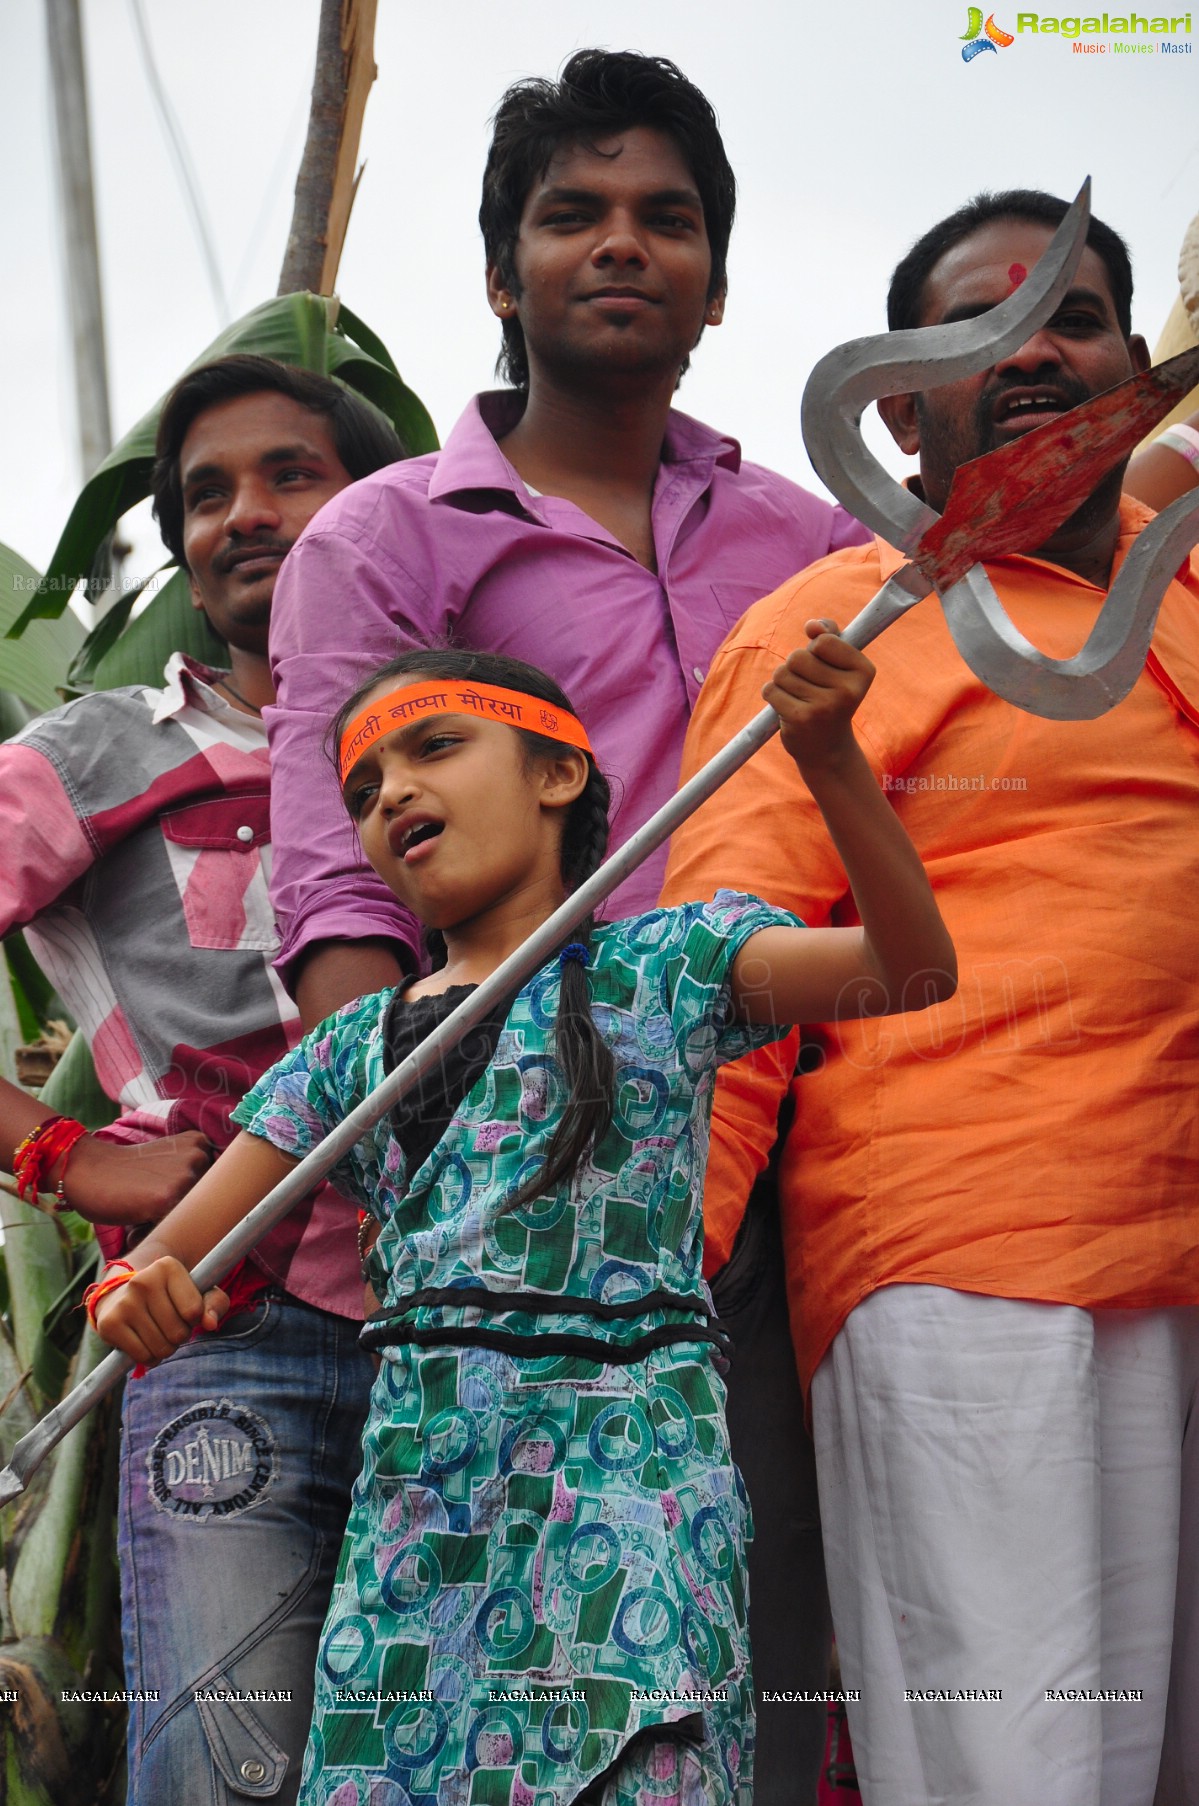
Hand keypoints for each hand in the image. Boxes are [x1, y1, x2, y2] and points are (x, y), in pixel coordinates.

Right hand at [62, 1131, 213, 1224]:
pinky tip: (137, 1224)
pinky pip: (172, 1229)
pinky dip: (155, 1233)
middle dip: (180, 1212)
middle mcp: (199, 1157)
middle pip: (205, 1203)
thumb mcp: (166, 1159)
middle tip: (150, 1206)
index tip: (165, 1197)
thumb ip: (188, 1175)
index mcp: (199, 1143)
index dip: (190, 1199)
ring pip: (189, 1217)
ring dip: (168, 1224)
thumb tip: (215, 1215)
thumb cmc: (125, 1171)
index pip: (215, 1186)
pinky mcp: (169, 1200)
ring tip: (143, 1214)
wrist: (87, 1169)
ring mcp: (186, 1177)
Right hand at [92, 1255, 228, 1366]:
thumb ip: (215, 1303)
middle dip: (180, 1336)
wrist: (121, 1293)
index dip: (194, 1318)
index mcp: (168, 1267)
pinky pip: (142, 1356)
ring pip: (161, 1347)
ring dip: (166, 1349)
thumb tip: (210, 1323)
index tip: (185, 1311)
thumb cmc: (169, 1295)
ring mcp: (124, 1302)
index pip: (194, 1310)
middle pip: (178, 1332)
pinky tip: (144, 1342)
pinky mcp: (110, 1324)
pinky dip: (149, 1357)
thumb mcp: (198, 1291)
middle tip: (170, 1325)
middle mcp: (143, 1281)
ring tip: (158, 1333)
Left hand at [762, 619, 873, 776]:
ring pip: (782, 672)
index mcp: (864, 671)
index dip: (816, 649)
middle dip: (796, 667)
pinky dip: (774, 695)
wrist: (828, 749)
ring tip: (800, 698)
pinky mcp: (801, 719)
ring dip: (784, 682)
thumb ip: (830, 636)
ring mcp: (825, 707)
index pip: (824, 640)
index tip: (824, 666)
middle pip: (798, 656)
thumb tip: (813, 625)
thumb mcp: (838, 666)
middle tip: (809, 687)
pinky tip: (789, 708)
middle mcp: (848, 690)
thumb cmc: (832, 698)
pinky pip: (771, 690)